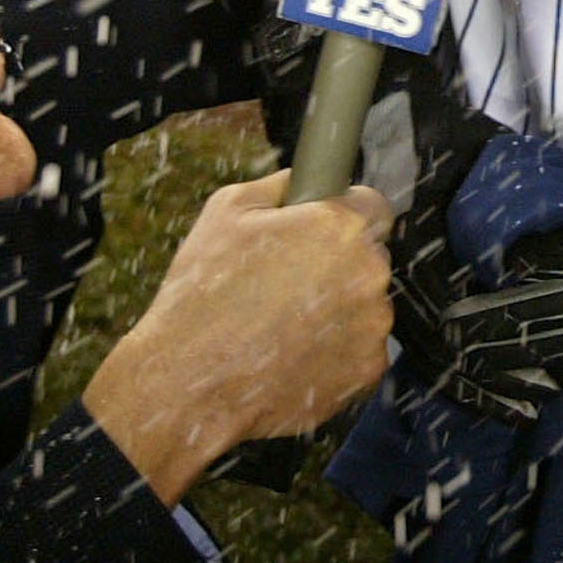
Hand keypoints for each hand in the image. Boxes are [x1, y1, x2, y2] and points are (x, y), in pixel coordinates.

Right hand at [83, 170, 394, 502]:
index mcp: (339, 226)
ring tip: (282, 326)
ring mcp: (373, 326)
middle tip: (287, 285)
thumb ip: (280, 185)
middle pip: (369, 257)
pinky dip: (335, 351)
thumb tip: (306, 179)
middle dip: (338, 265)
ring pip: (366, 306)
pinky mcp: (367, 370)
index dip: (344, 217)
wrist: (188, 383)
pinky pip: (360, 349)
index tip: (321, 233)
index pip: (373, 206)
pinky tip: (291, 355)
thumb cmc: (202, 293)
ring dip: (338, 310)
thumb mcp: (226, 211)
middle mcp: (369, 273)